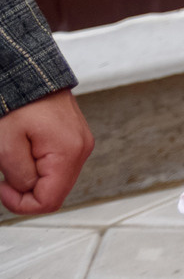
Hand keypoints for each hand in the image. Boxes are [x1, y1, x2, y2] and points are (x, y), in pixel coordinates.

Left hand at [0, 90, 92, 216]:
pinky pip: (59, 166)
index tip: (4, 189)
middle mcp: (81, 149)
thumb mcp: (7, 144)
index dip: (21, 203)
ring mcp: (80, 143)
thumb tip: (27, 189)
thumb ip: (19, 175)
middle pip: (56, 193)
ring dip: (33, 179)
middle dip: (27, 192)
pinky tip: (26, 153)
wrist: (32, 75)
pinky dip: (40, 167)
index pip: (50, 201)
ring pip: (57, 181)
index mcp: (69, 152)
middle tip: (6, 177)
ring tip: (16, 159)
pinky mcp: (75, 138)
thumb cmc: (20, 103)